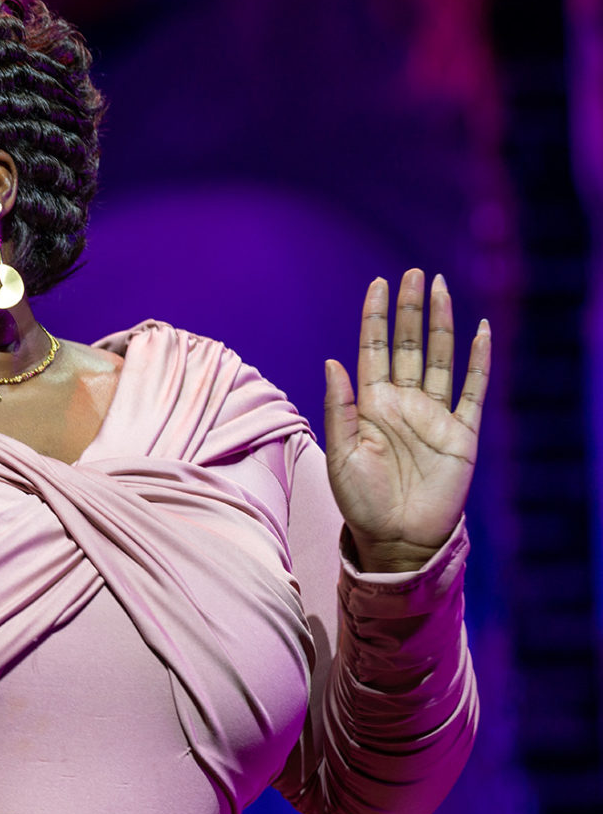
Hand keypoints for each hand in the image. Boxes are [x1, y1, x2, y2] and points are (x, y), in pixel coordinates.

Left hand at [324, 270, 489, 573]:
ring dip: (441, 324)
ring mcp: (434, 415)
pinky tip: (480, 331)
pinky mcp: (461, 433)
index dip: (375, 318)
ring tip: (439, 288)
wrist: (396, 539)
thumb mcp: (340, 454)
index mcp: (371, 405)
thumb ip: (339, 407)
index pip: (373, 349)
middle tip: (414, 274)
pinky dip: (479, 360)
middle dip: (410, 310)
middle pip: (410, 345)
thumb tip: (332, 360)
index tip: (378, 284)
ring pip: (441, 359)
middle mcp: (404, 403)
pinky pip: (473, 390)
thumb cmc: (361, 501)